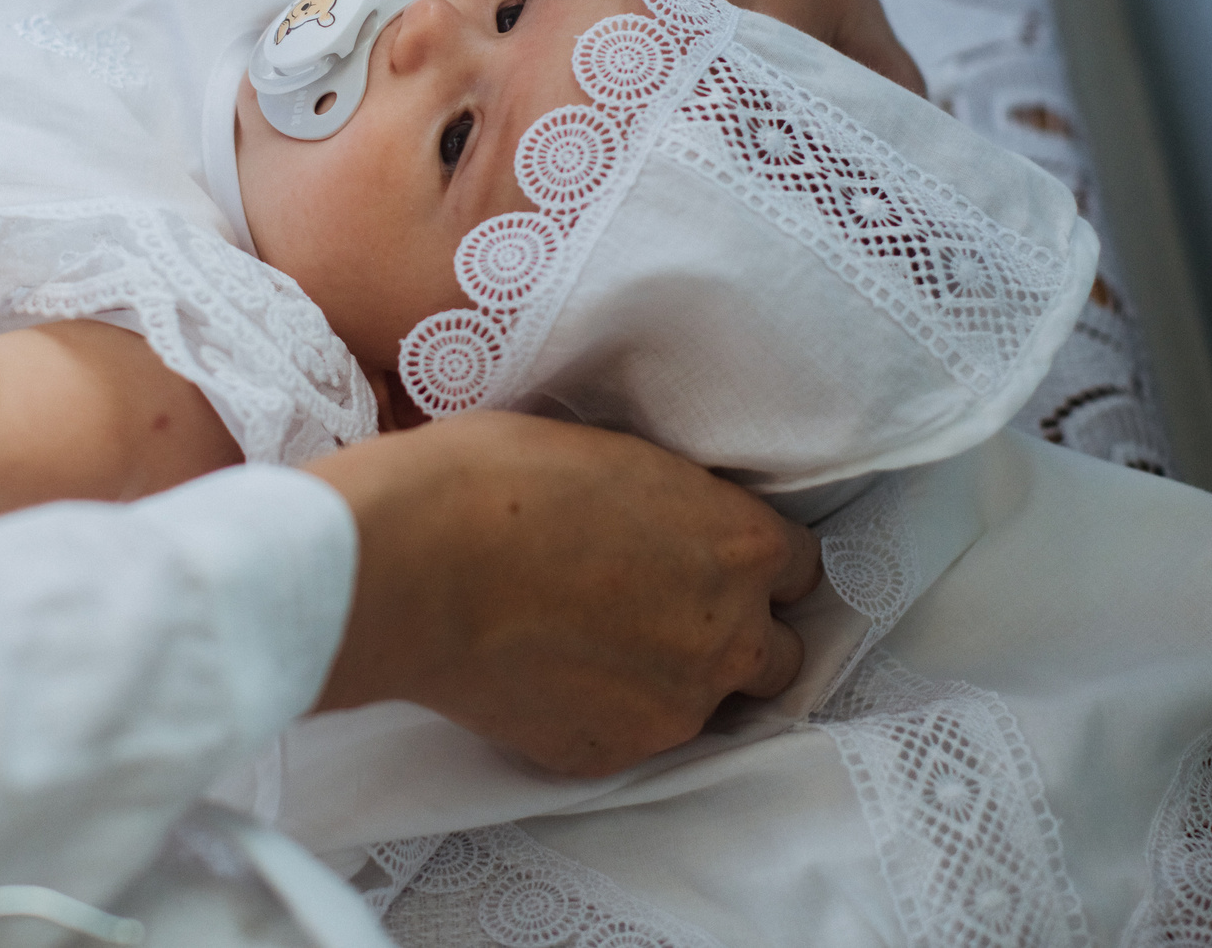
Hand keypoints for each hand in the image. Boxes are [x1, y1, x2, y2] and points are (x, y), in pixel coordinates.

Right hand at [307, 412, 819, 776]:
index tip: (713, 554)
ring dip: (672, 675)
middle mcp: (727, 636)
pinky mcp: (608, 754)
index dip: (750, 558)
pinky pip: (630, 735)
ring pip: (706, 703)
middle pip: (777, 652)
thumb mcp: (613, 456)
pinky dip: (604, 709)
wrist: (412, 566)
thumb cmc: (496, 480)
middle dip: (735, 631)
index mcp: (740, 546)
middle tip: (667, 605)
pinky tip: (550, 669)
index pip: (800, 567)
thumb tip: (671, 523)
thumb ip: (673, 503)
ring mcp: (672, 708)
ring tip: (594, 638)